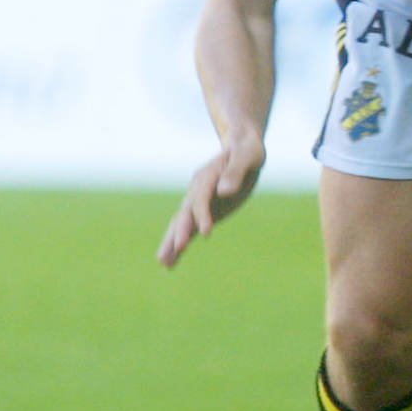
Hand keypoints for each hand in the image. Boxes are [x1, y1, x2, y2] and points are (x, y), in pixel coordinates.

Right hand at [156, 134, 264, 267]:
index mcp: (208, 176)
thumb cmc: (247, 151)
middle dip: (180, 231)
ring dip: (172, 242)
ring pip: (181, 223)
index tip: (206, 232)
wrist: (241, 147)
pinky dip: (180, 245)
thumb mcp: (247, 156)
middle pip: (185, 213)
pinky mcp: (204, 211)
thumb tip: (224, 191)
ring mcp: (198, 201)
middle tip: (177, 249)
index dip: (202, 214)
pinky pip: (189, 229)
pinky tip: (171, 263)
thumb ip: (236, 172)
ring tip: (164, 263)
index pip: (201, 198)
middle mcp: (197, 190)